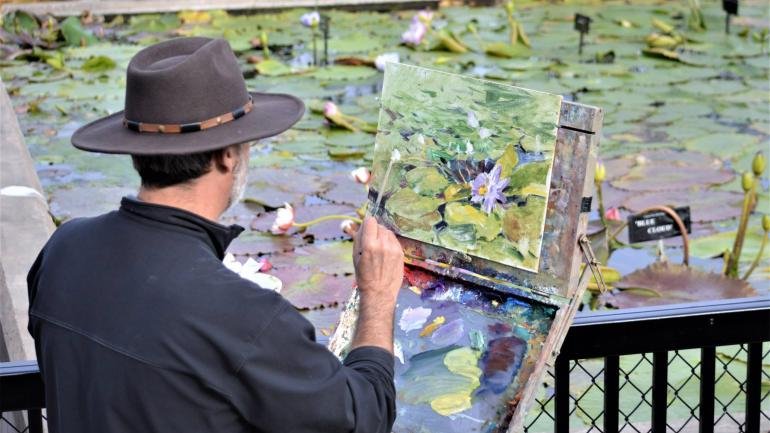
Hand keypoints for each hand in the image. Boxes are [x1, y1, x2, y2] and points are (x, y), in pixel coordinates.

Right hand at [350, 217, 403, 352]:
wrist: (379, 293)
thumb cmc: (364, 276)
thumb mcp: (355, 257)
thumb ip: (359, 239)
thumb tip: (362, 225)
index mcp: (369, 245)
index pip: (370, 221)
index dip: (367, 224)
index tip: (366, 230)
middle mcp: (383, 244)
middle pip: (380, 226)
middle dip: (374, 231)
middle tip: (371, 242)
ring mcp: (394, 248)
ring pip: (388, 232)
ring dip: (383, 236)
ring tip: (379, 249)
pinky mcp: (401, 253)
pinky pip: (394, 240)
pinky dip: (389, 243)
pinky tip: (386, 253)